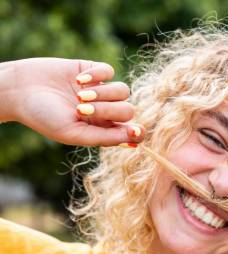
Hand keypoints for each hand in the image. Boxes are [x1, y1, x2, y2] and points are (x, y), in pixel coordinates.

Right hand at [1, 58, 143, 145]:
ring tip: (79, 94)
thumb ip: (104, 137)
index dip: (137, 131)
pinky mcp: (93, 70)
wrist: (19, 90)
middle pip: (127, 110)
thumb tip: (134, 138)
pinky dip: (97, 75)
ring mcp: (100, 90)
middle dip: (108, 110)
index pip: (131, 131)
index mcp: (103, 129)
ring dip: (103, 93)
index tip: (135, 130)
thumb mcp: (74, 133)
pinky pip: (109, 71)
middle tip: (81, 109)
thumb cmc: (44, 117)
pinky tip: (78, 79)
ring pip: (123, 90)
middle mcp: (105, 110)